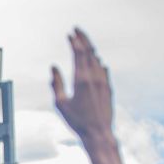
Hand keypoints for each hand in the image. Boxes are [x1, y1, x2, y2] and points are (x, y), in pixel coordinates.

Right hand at [51, 28, 112, 144]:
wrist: (99, 133)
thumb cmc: (77, 121)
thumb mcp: (60, 104)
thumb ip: (56, 84)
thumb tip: (54, 67)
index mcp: (82, 79)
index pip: (79, 54)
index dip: (74, 42)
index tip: (69, 34)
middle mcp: (95, 78)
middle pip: (90, 52)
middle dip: (83, 39)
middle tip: (77, 30)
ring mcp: (104, 82)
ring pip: (97, 60)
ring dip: (90, 50)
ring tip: (84, 44)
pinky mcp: (109, 89)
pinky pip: (104, 70)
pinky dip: (98, 63)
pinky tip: (97, 62)